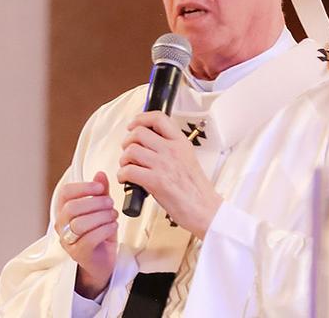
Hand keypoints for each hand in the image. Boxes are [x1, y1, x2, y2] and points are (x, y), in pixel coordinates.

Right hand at [55, 171, 117, 298]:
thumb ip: (100, 193)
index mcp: (64, 211)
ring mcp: (68, 241)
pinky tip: (112, 226)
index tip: (100, 188)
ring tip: (113, 216)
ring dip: (101, 216)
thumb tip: (100, 174)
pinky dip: (105, 229)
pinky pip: (91, 238)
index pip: (65, 193)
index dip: (83, 187)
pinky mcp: (79, 253)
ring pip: (80, 223)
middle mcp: (62, 226)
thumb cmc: (100, 236)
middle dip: (95, 202)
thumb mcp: (101, 211)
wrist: (102, 263)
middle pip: (72, 208)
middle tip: (110, 204)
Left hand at [117, 111, 222, 238]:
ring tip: (128, 168)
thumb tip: (146, 143)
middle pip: (138, 133)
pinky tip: (127, 180)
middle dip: (127, 142)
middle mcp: (172, 150)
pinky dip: (122, 175)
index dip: (140, 119)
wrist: (205, 210)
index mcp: (181, 143)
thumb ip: (170, 148)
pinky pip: (128, 170)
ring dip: (124, 160)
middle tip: (128, 152)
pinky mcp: (156, 181)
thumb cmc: (196, 190)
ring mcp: (163, 164)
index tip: (133, 125)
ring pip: (131, 150)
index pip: (158, 118)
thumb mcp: (187, 159)